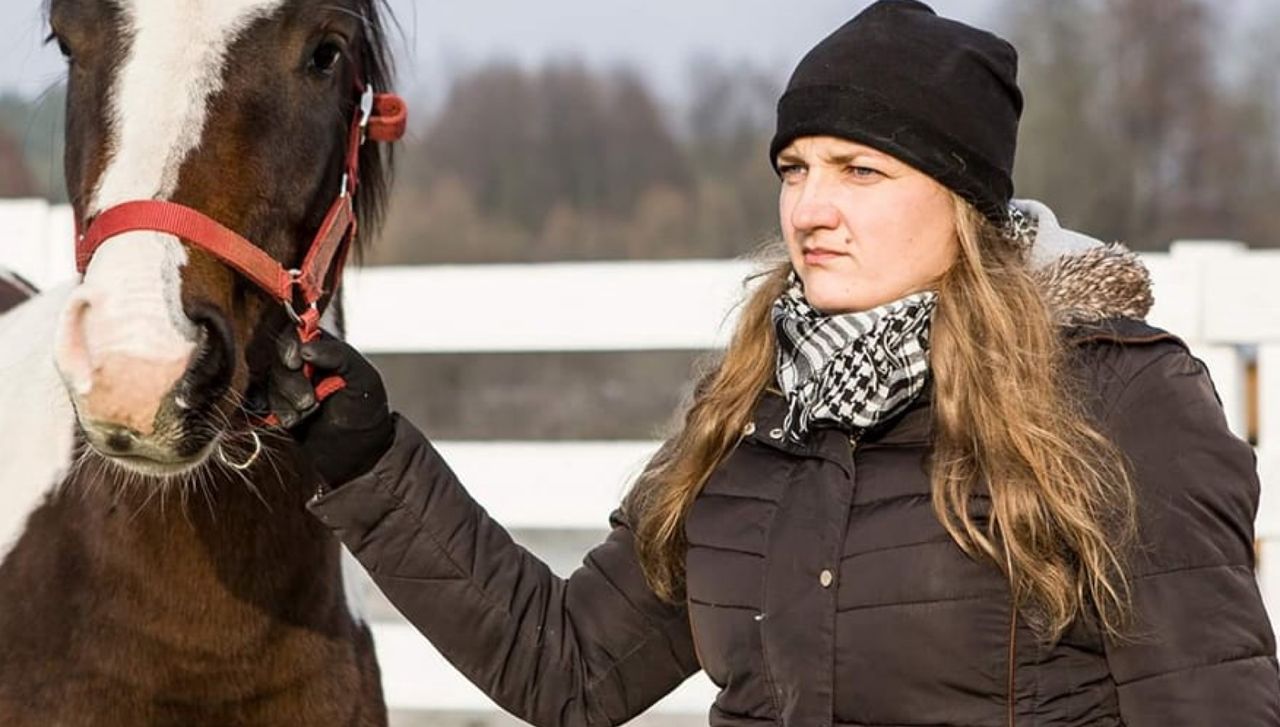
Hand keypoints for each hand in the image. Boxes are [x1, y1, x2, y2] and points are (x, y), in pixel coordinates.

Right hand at [255, 328, 396, 487]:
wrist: (357, 454)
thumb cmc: (365, 411)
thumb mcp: (363, 379)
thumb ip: (339, 355)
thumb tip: (306, 346)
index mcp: (322, 348)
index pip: (294, 333)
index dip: (289, 346)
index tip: (296, 362)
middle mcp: (300, 364)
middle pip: (275, 358)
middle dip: (289, 381)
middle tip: (309, 401)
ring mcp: (284, 385)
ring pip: (266, 382)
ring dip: (283, 401)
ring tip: (306, 415)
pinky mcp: (273, 408)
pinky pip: (258, 403)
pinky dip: (271, 412)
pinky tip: (289, 422)